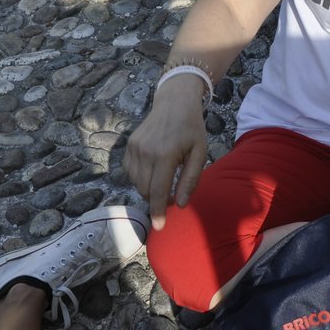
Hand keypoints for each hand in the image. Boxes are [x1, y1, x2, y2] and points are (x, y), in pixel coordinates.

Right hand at [124, 91, 207, 229]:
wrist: (174, 102)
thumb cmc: (192, 128)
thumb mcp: (200, 153)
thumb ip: (190, 179)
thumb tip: (179, 204)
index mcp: (166, 154)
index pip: (158, 191)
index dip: (158, 211)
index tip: (159, 226)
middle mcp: (146, 151)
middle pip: (146, 190)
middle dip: (157, 199)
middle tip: (172, 193)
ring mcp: (135, 147)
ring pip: (136, 183)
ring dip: (149, 188)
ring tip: (165, 177)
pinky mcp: (129, 145)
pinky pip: (130, 172)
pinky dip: (139, 177)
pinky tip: (153, 169)